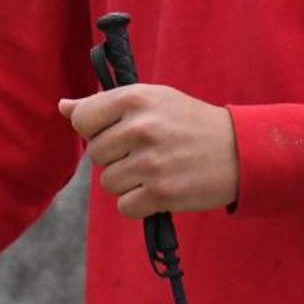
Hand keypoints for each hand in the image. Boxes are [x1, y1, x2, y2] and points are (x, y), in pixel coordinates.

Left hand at [58, 83, 239, 216]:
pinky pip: (125, 206)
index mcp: (135, 98)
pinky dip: (140, 203)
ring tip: (157, 168)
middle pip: (95, 154)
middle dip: (115, 157)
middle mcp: (141, 127)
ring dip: (128, 182)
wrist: (240, 150)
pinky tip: (161, 188)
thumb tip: (63, 107)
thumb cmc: (189, 122)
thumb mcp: (152, 100)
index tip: (117, 132)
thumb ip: (104, 104)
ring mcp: (151, 161)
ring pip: (108, 182)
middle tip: (146, 151)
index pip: (82, 120)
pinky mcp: (162, 193)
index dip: (95, 130)